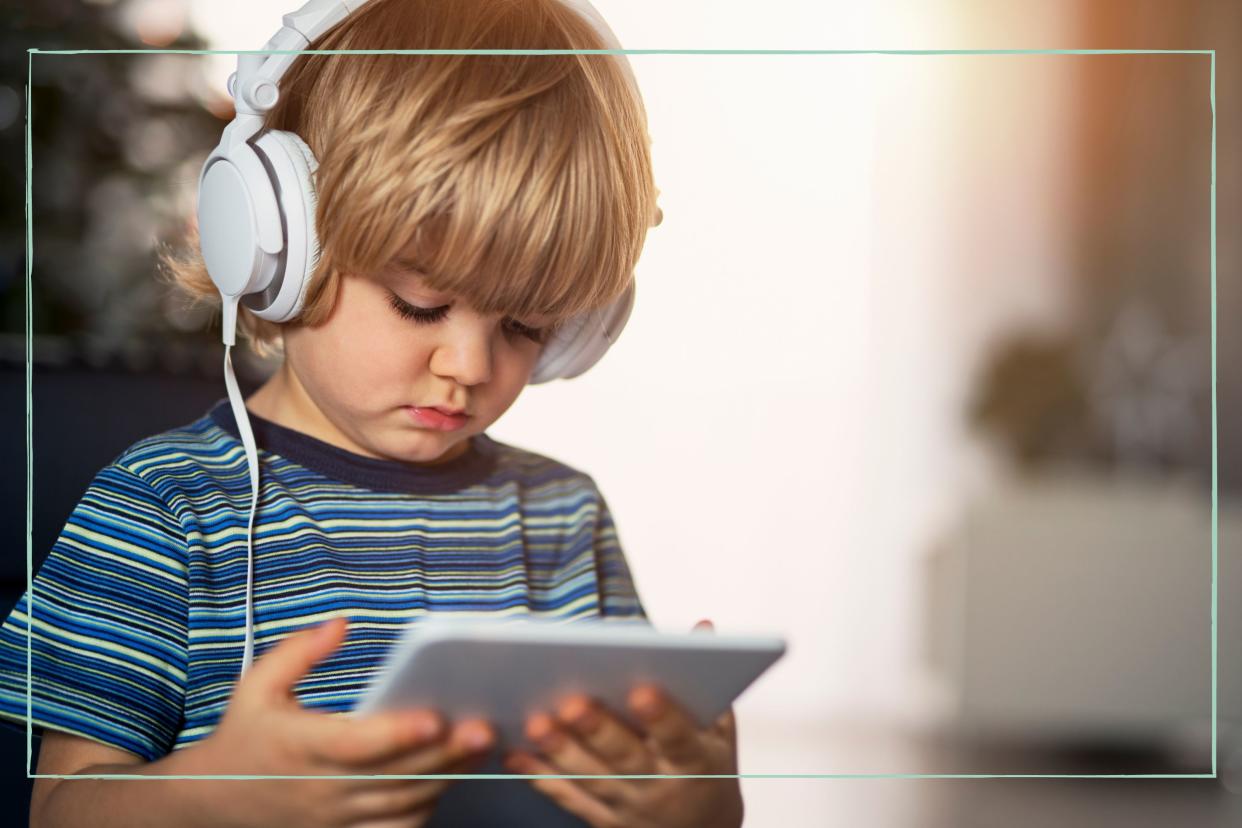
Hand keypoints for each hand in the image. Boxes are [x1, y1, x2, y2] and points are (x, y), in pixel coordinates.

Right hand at [178, 617, 494, 827]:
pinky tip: (453, 776)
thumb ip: (297, 652)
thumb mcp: (255, 685)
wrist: (215, 802)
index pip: (356, 745)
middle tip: (484, 727)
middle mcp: (323, 787)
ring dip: (446, 776)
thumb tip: (341, 624)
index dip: (397, 733)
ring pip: (404, 803)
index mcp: (301, 747)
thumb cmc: (244, 734)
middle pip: (395, 775)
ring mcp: (337, 816)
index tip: (435, 716)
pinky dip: (429, 805)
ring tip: (482, 745)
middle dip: (444, 754)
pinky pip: (398, 826)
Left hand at [502, 620, 743, 827]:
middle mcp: (662, 787)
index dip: (663, 717)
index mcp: (696, 761)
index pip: (679, 738)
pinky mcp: (602, 819)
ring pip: (591, 779)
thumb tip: (703, 627)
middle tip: (574, 702)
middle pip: (627, 759)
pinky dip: (540, 775)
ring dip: (561, 752)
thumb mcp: (720, 728)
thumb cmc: (708, 766)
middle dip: (599, 731)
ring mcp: (629, 806)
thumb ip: (709, 681)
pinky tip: (515, 752)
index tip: (642, 691)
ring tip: (536, 721)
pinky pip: (567, 797)